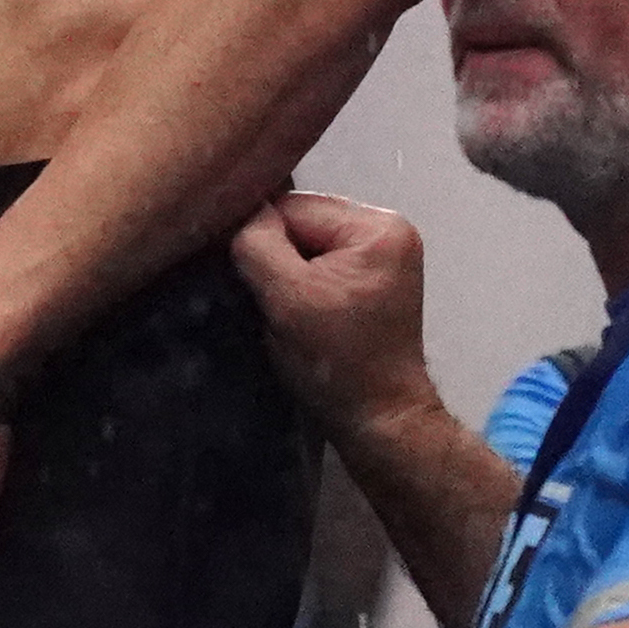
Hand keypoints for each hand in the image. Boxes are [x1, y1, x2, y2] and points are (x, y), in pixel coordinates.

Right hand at [227, 190, 431, 438]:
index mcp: (379, 226)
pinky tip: (301, 311)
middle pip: (303, 222)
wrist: (379, 420)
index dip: (262, 242)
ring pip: (308, 244)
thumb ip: (258, 245)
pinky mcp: (375, 279)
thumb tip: (239, 210)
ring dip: (289, 272)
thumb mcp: (288, 300)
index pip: (293, 207)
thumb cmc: (337, 364)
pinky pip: (323, 262)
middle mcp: (389, 229)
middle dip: (278, 257)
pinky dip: (305, 283)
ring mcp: (385, 255)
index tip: (250, 281)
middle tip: (270, 300)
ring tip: (285, 308)